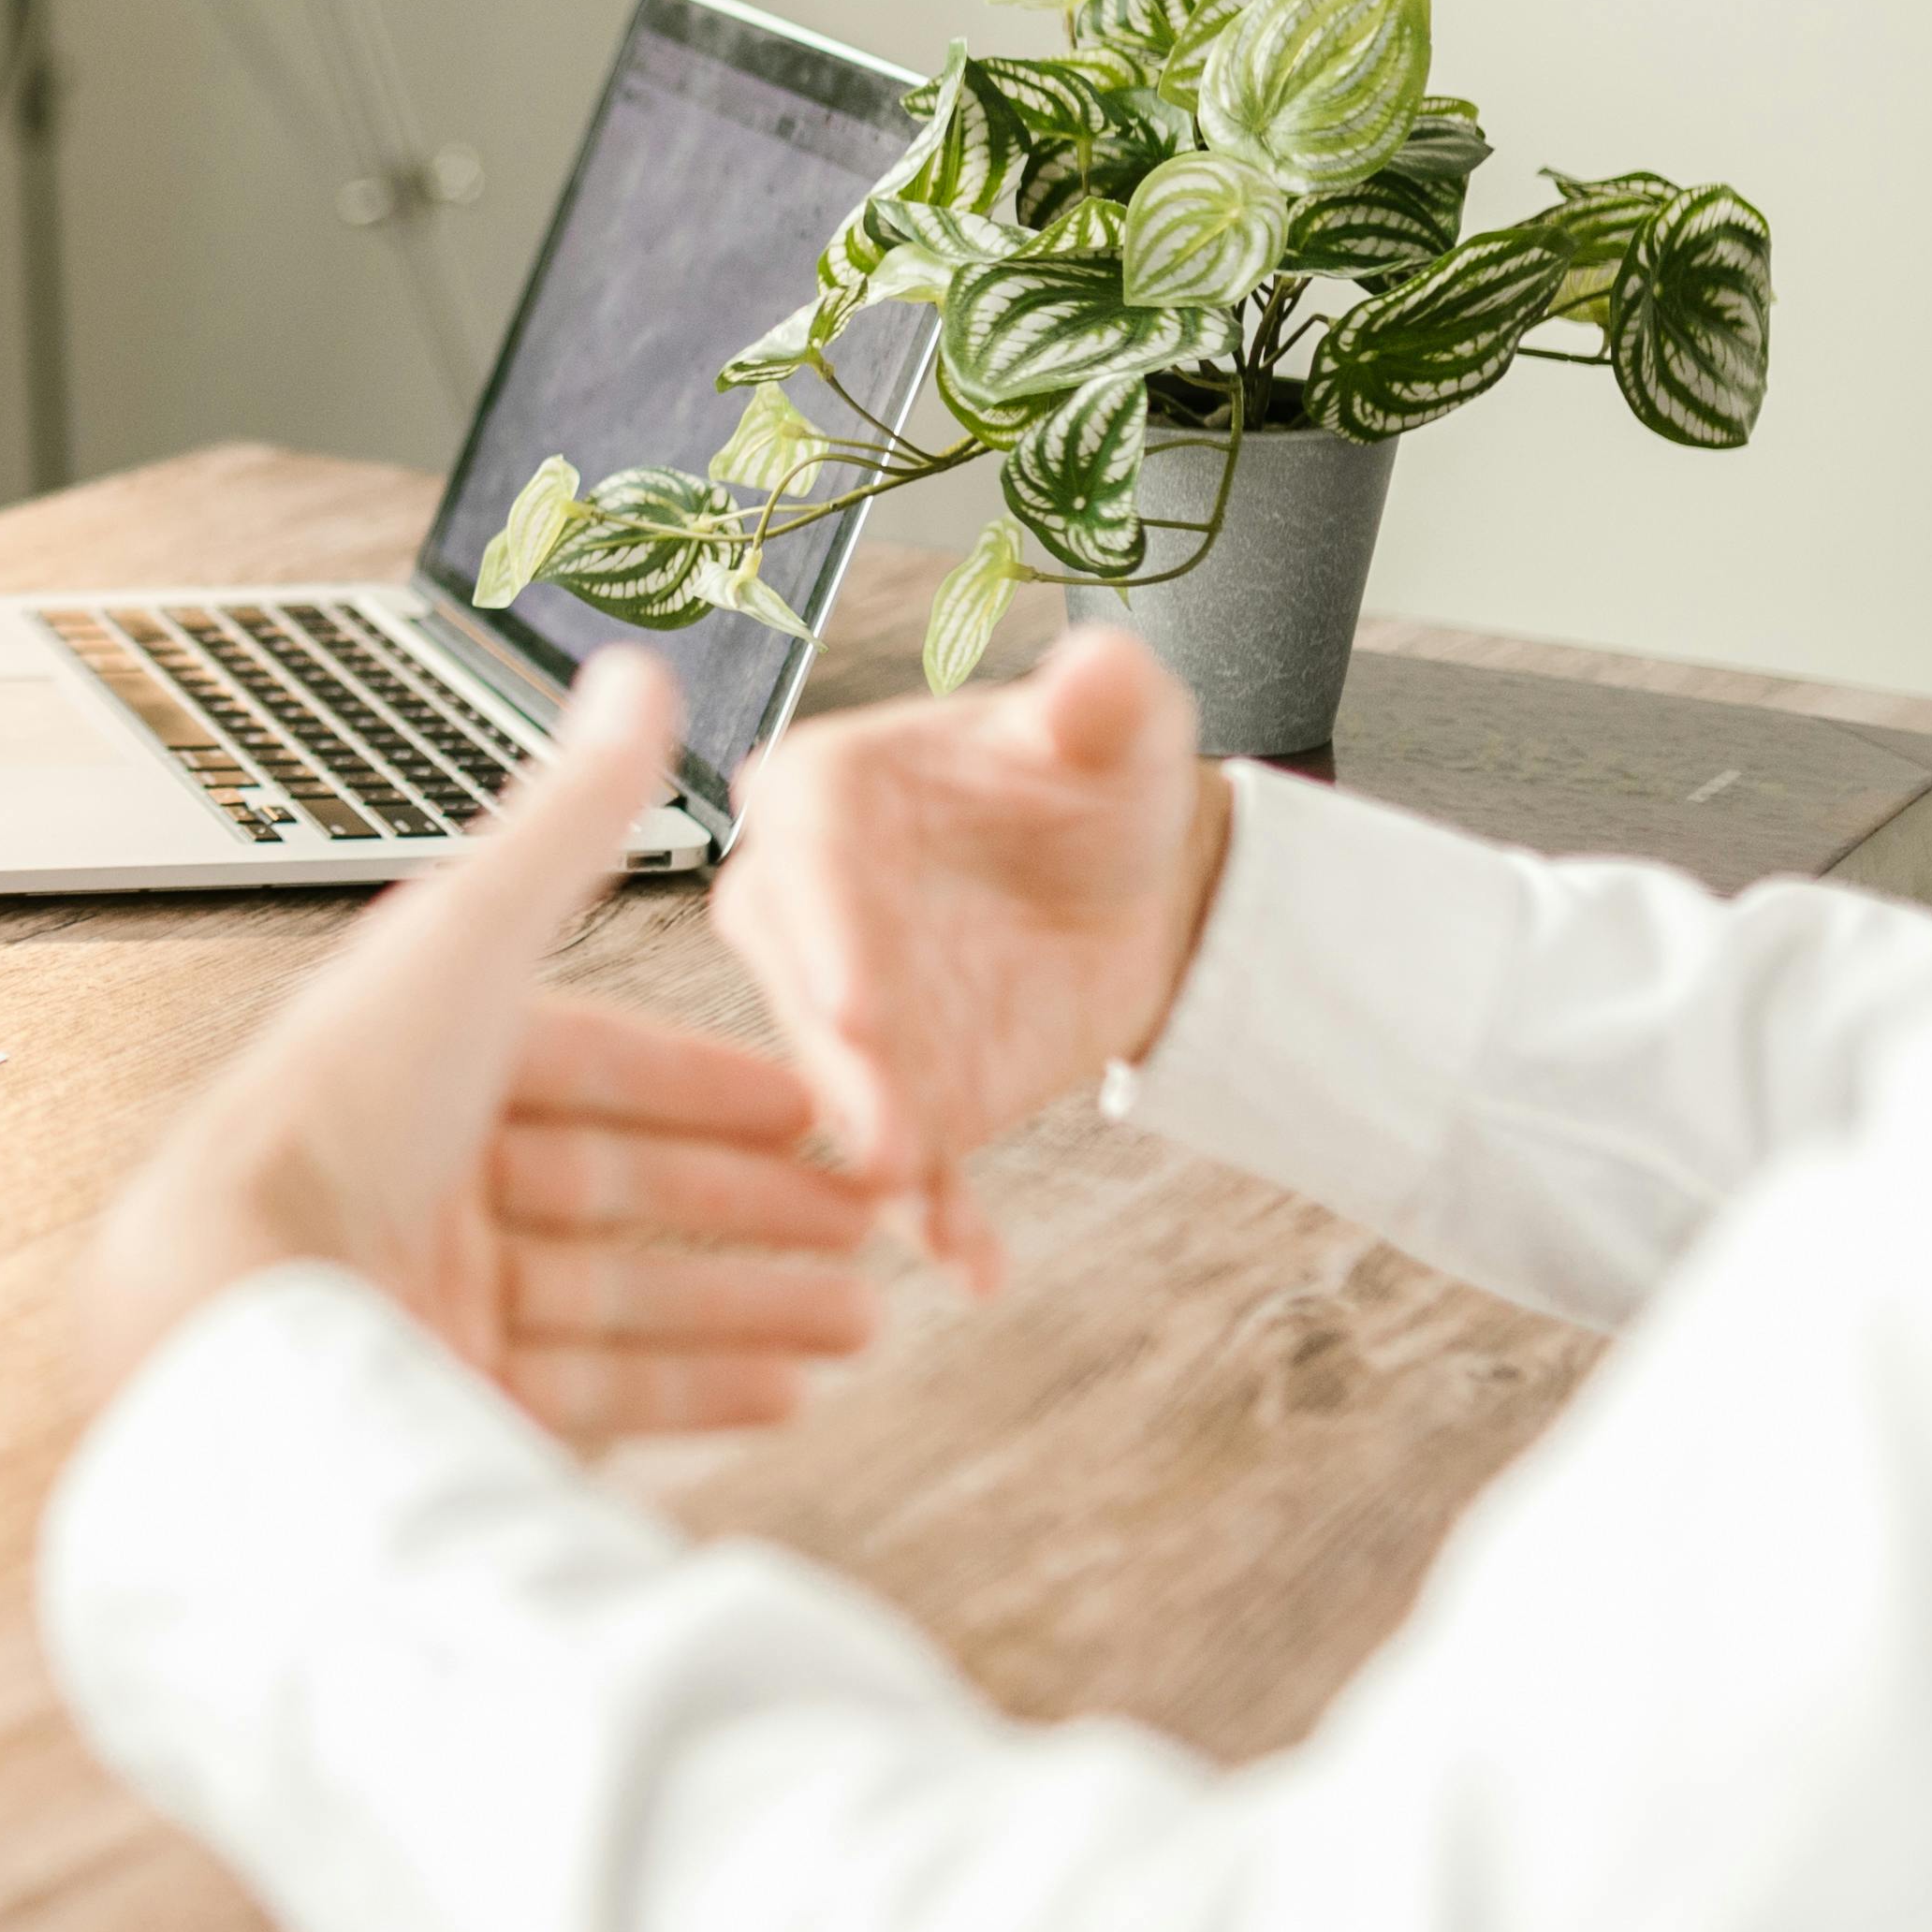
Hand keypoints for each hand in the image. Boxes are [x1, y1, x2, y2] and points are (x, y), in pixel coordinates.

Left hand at [77, 651, 887, 1440]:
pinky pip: (596, 1393)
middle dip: (755, 1204)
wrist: (240, 1305)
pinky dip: (699, 1391)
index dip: (709, 1086)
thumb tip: (638, 673)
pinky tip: (789, 1392)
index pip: (590, 1067)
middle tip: (871, 1218)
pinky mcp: (443, 1395)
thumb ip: (571, 820)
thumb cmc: (339, 1110)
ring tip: (864, 1317)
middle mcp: (419, 1175)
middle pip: (619, 1187)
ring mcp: (431, 1295)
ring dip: (752, 1302)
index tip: (816, 1108)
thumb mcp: (472, 937)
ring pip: (624, 1296)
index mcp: (418, 1061)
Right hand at [708, 624, 1236, 1291]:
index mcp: (826, 792)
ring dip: (875, 1148)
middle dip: (839, 1064)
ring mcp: (840, 1011)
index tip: (858, 1004)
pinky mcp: (895, 1094)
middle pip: (802, 985)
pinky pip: (905, 1158)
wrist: (1129, 886)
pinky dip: (935, 1213)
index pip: (805, 853)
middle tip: (882, 1131)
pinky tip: (975, 1262)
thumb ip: (1103, 699)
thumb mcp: (1117, 727)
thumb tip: (1100, 668)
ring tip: (924, 1204)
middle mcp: (802, 904)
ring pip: (839, 1085)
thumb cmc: (1094, 780)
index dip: (828, 931)